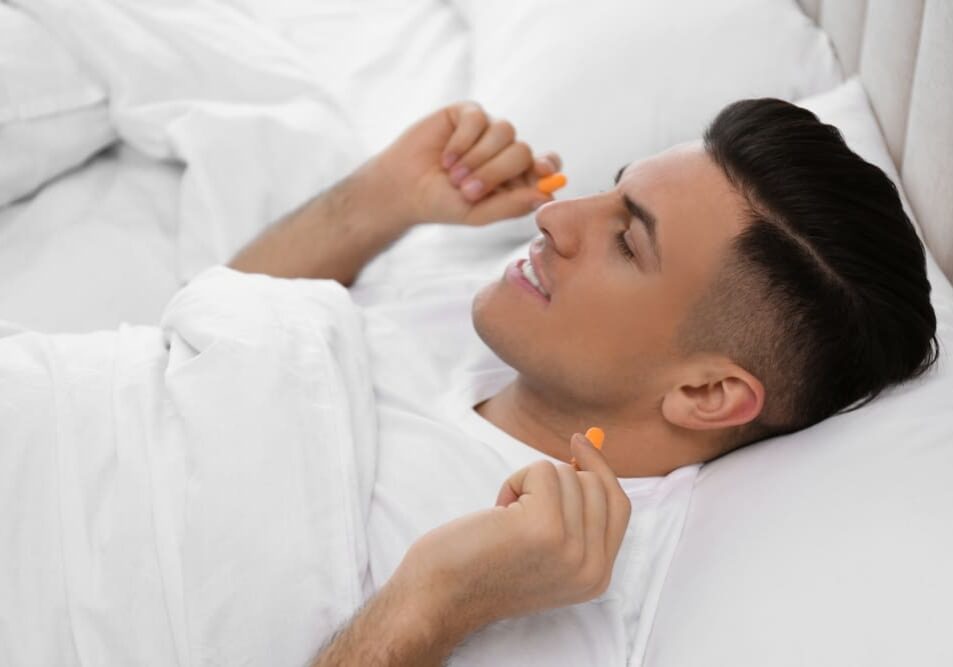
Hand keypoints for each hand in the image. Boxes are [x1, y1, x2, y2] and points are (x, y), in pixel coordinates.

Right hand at [372, 101, 561, 226]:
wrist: (404, 188)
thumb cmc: (443, 204)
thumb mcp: (478, 213)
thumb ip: (512, 205)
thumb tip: (548, 195)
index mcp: (516, 176)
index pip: (546, 164)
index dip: (547, 166)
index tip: (541, 171)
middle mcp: (506, 150)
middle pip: (524, 150)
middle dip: (497, 172)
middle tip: (468, 190)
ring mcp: (488, 129)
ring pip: (505, 131)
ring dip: (478, 157)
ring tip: (454, 176)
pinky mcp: (467, 113)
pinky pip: (478, 118)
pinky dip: (462, 141)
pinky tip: (445, 157)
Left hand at [390, 432, 631, 640]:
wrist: (439, 596)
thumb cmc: (481, 567)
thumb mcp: (544, 554)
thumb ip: (573, 520)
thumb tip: (583, 462)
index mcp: (596, 577)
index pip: (619, 507)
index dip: (602, 471)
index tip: (580, 444)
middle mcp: (592, 567)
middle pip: (597, 485)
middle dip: (555, 481)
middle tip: (517, 504)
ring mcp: (571, 548)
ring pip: (568, 474)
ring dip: (529, 484)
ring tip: (504, 520)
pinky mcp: (545, 527)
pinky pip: (542, 470)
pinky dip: (515, 480)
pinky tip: (497, 514)